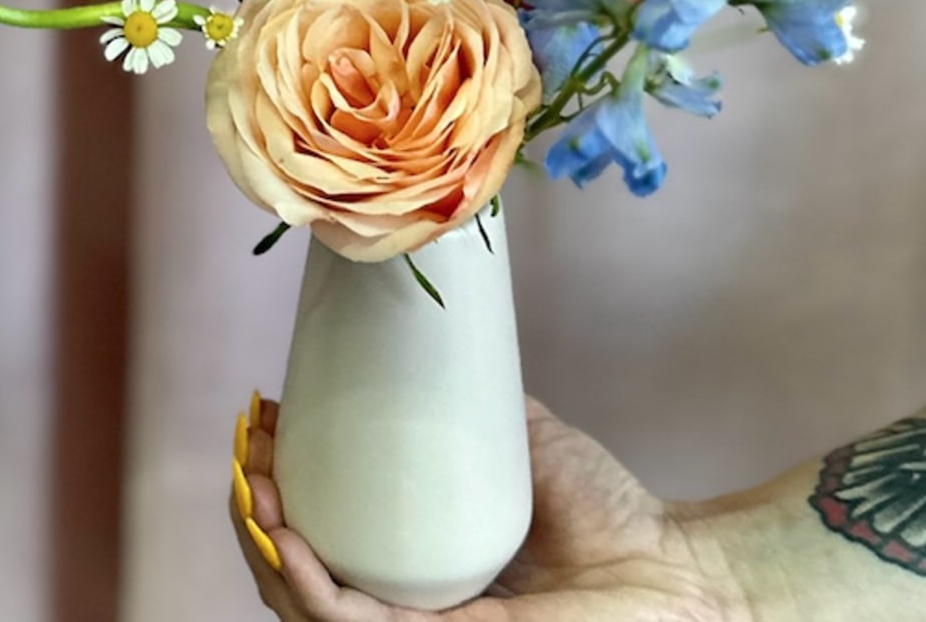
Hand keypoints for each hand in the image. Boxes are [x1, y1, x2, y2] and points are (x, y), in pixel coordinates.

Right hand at [232, 395, 742, 621]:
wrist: (675, 568)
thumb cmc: (612, 515)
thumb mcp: (523, 438)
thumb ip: (474, 402)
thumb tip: (425, 331)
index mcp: (418, 564)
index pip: (320, 535)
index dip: (277, 483)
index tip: (262, 421)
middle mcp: (409, 605)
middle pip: (296, 572)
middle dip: (255, 508)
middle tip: (250, 449)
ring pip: (307, 603)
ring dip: (266, 541)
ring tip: (258, 483)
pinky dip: (308, 589)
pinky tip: (287, 540)